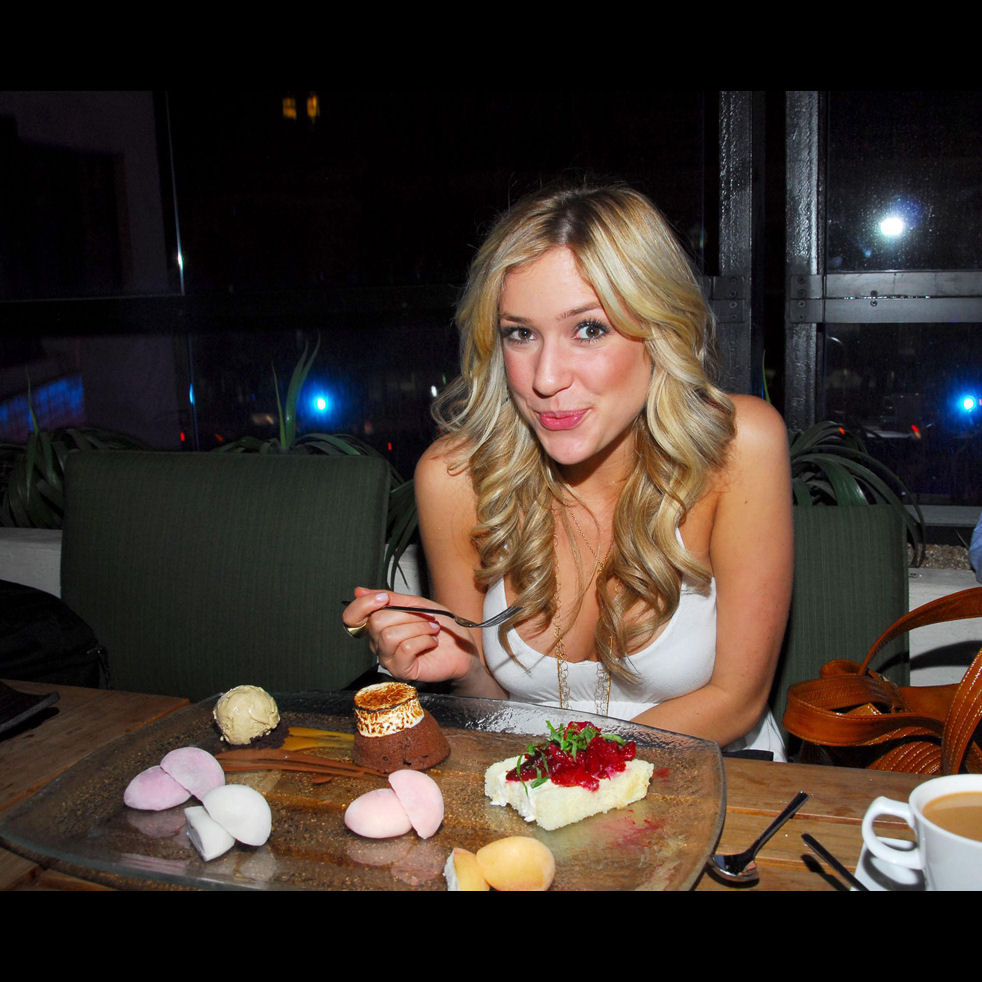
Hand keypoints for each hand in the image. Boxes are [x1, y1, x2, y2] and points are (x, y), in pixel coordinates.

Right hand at [342, 586, 479, 683]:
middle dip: (407, 615)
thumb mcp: (415, 604)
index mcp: (378, 625)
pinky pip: (405, 649)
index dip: (363, 605)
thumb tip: (360, 591)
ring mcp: (388, 659)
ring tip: (431, 630)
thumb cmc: (441, 626)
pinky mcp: (402, 671)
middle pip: (376, 622)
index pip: (352, 618)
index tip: (384, 598)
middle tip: (424, 618)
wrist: (462, 646)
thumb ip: (390, 598)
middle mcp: (378, 643)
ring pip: (391, 636)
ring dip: (418, 628)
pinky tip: (431, 642)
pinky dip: (423, 640)